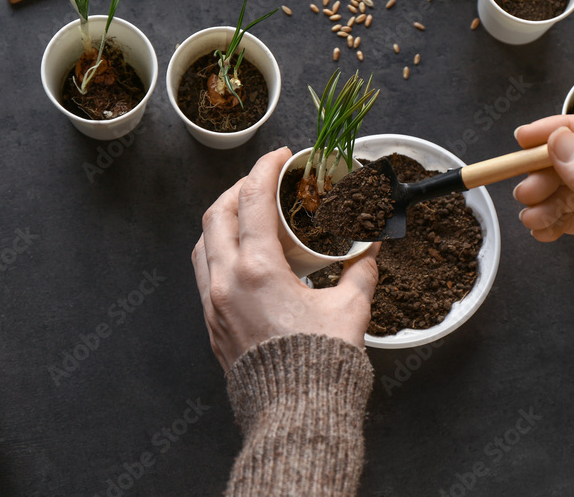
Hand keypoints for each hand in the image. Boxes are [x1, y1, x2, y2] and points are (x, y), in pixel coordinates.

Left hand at [193, 147, 379, 370]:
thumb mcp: (351, 310)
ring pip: (203, 245)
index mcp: (258, 271)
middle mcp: (227, 283)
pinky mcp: (213, 326)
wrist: (295, 415)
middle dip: (238, 189)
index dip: (264, 170)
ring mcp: (215, 306)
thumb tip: (370, 251)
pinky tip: (243, 257)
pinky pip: (205, 276)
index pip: (251, 201)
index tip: (280, 157)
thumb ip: (361, 272)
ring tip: (249, 216)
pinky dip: (219, 253)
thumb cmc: (320, 366)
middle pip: (216, 215)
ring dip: (222, 221)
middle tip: (263, 183)